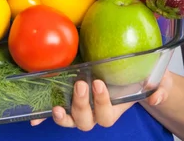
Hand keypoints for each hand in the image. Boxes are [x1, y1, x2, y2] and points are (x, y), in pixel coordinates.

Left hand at [30, 71, 172, 130]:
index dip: (101, 103)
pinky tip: (35, 116)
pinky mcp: (66, 101)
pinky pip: (55, 112)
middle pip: (85, 120)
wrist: (120, 74)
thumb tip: (154, 94)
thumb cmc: (134, 77)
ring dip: (63, 115)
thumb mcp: (150, 80)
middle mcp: (93, 113)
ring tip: (57, 105)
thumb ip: (158, 88)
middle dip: (82, 104)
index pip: (106, 115)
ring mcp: (78, 109)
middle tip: (81, 84)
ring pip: (70, 120)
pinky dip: (44, 117)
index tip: (99, 83)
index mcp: (111, 109)